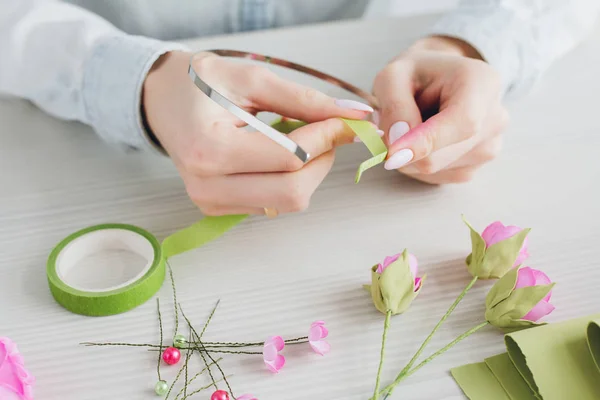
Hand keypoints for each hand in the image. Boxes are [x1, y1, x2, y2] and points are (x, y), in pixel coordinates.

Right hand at [142, 51, 372, 215]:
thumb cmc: (201, 84)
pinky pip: (273, 203)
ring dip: (308, 170)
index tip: (347, 119)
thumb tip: (355, 115)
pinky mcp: (217, 209)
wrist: (161, 101)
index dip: (327, 137)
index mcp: (210, 149)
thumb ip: (305, 100)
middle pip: (294, 192)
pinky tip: (275, 154)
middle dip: (322, 160)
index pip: (289, 157)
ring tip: (295, 136)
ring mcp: (210, 202)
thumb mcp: (252, 79)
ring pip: (288, 201)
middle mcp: (207, 186)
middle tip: (325, 130)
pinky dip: (289, 178)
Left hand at [373, 36, 508, 183]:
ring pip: (435, 169)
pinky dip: (418, 163)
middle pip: (441, 155)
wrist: (436, 81)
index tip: (393, 153)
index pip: (463, 121)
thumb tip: (399, 142)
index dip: (427, 141)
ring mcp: (490, 146)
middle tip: (387, 127)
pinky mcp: (476, 166)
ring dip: (409, 155)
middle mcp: (495, 117)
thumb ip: (394, 106)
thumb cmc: (416, 75)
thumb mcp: (394, 76)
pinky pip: (437, 176)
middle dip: (404, 149)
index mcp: (482, 82)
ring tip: (412, 126)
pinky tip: (421, 141)